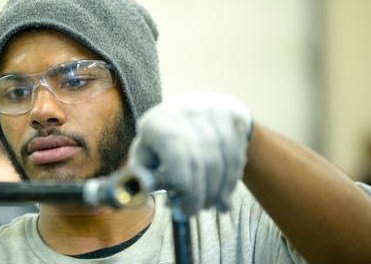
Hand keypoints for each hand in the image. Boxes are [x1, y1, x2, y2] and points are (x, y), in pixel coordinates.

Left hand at [129, 91, 251, 217]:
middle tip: (192, 213)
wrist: (198, 106)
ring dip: (216, 193)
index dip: (183, 188)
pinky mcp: (233, 119)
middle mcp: (187, 113)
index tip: (179, 209)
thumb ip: (142, 173)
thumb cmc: (163, 137)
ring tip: (207, 206)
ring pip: (222, 164)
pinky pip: (236, 158)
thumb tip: (142, 190)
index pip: (178, 158)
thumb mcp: (145, 151)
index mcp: (158, 123)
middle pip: (201, 164)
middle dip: (198, 196)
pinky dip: (230, 184)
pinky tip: (222, 198)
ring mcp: (214, 114)